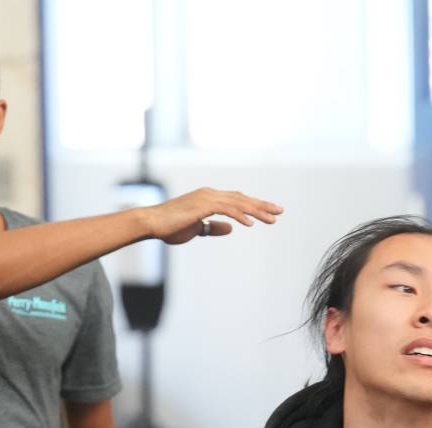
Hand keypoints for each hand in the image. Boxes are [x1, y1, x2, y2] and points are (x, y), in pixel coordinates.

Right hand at [141, 187, 282, 243]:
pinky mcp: (202, 206)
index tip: (269, 212)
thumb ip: (213, 228)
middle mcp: (210, 194)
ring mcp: (206, 198)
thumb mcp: (196, 229)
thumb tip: (231, 228)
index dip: (254, 206)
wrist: (152, 223)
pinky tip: (251, 224)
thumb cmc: (170, 227)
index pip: (237, 200)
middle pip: (241, 199)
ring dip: (256, 211)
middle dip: (261, 205)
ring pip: (237, 203)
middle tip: (279, 212)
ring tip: (271, 219)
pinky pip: (226, 210)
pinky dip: (240, 215)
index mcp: (209, 198)